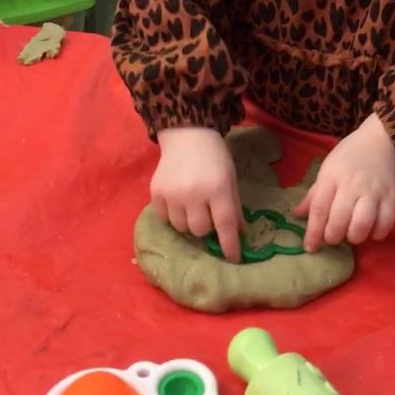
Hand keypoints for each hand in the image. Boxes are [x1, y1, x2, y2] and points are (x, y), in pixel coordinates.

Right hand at [152, 127, 242, 262]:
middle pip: (199, 230)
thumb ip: (233, 207)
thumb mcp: (230, 179)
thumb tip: (239, 235)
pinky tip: (177, 200)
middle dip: (206, 227)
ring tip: (191, 206)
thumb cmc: (215, 157)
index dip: (230, 245)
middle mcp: (193, 193)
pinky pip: (164, 217)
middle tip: (207, 214)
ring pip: (181, 227)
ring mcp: (172, 193)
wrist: (187, 134)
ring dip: (188, 222)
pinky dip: (172, 214)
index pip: (224, 225)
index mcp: (217, 188)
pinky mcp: (155, 192)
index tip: (234, 259)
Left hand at [294, 113, 394, 251]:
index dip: (313, 232)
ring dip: (355, 236)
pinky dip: (377, 233)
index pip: (320, 209)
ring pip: (363, 224)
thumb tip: (296, 215)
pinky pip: (386, 223)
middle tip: (332, 238)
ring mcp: (374, 191)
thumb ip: (314, 194)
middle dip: (333, 236)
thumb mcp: (327, 169)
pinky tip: (371, 231)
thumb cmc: (349, 155)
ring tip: (351, 235)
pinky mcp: (392, 196)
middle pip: (339, 220)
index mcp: (332, 177)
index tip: (310, 248)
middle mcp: (352, 185)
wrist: (381, 139)